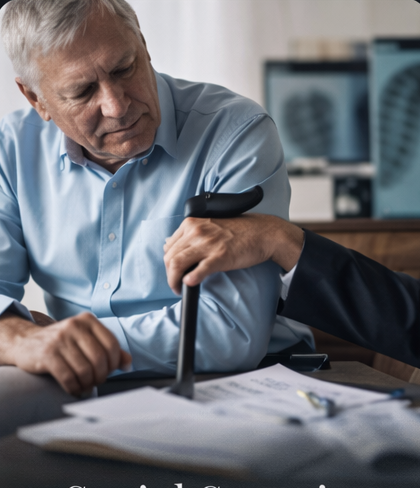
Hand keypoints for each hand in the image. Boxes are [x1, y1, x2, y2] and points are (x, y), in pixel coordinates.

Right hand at [2, 312, 130, 395]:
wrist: (26, 342)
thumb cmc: (63, 343)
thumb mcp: (86, 340)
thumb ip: (109, 349)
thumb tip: (127, 362)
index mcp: (88, 320)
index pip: (112, 344)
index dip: (114, 362)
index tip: (109, 371)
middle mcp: (74, 326)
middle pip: (100, 358)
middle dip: (101, 375)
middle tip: (96, 381)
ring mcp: (60, 339)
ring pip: (85, 370)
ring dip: (87, 383)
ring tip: (85, 386)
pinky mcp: (47, 354)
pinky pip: (68, 377)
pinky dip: (74, 387)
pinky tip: (74, 389)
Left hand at [164, 214, 279, 293]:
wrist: (262, 233)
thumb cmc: (238, 230)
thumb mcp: (209, 225)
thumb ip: (191, 234)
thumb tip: (171, 244)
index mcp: (192, 224)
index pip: (168, 246)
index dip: (168, 263)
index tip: (173, 272)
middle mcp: (196, 232)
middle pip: (170, 257)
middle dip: (169, 275)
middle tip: (174, 284)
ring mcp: (208, 244)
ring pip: (178, 264)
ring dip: (174, 281)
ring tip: (178, 288)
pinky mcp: (220, 257)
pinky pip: (198, 271)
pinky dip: (190, 280)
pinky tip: (190, 284)